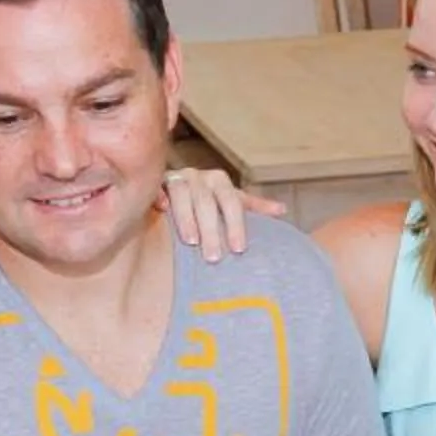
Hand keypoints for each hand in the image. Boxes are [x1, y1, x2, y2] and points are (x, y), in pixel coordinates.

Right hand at [160, 166, 286, 261]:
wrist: (174, 189)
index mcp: (219, 181)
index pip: (232, 202)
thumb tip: (282, 210)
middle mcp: (197, 177)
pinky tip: (160, 209)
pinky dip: (158, 196)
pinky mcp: (154, 183)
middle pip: (207, 202)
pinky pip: (155, 187)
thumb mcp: (231, 202)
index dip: (236, 225)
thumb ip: (254, 206)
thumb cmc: (208, 202)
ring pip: (182, 194)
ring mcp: (174, 178)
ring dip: (187, 217)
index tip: (239, 249)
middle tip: (214, 257)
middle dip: (211, 230)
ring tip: (191, 242)